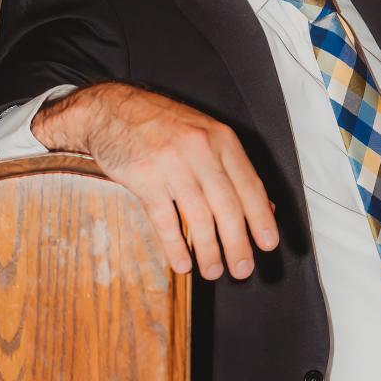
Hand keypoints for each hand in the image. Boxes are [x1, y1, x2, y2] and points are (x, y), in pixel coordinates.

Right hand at [31, 83, 278, 278]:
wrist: (112, 109)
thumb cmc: (162, 125)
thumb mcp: (205, 135)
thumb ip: (233, 169)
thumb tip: (265, 208)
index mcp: (221, 139)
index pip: (250, 185)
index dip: (261, 218)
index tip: (268, 243)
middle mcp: (200, 150)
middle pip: (227, 206)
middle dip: (238, 243)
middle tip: (243, 269)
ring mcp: (172, 164)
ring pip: (199, 216)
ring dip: (209, 251)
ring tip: (214, 271)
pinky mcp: (144, 177)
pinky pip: (165, 219)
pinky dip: (175, 245)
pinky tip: (182, 263)